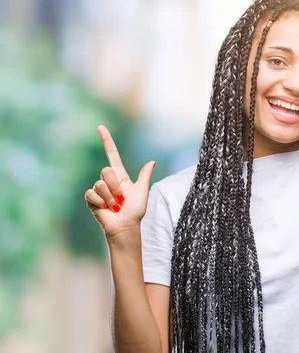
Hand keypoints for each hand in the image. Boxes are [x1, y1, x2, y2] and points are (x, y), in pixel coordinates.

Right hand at [84, 125, 155, 242]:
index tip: (100, 127)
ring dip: (110, 197)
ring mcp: (98, 190)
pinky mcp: (91, 199)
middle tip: (122, 199)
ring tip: (116, 207)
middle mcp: (108, 181)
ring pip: (100, 183)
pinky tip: (106, 209)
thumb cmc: (136, 210)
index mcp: (121, 176)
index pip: (112, 154)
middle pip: (106, 170)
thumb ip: (144, 175)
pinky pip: (92, 193)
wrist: (126, 226)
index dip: (106, 141)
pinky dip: (101, 202)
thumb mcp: (142, 190)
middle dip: (116, 186)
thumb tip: (152, 162)